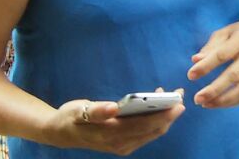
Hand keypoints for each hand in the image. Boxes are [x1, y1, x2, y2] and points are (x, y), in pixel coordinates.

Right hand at [40, 92, 183, 153]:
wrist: (60, 133)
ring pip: (152, 132)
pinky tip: (157, 104)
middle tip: (179, 93)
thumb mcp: (78, 111)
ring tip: (171, 95)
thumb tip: (113, 108)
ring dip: (165, 115)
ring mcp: (123, 146)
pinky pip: (146, 132)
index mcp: (110, 134)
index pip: (145, 125)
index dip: (164, 114)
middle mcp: (120, 144)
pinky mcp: (124, 144)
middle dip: (170, 112)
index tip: (178, 100)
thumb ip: (96, 111)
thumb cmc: (70, 118)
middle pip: (153, 129)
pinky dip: (156, 119)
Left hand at [187, 21, 238, 108]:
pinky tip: (215, 103)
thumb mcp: (223, 34)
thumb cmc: (236, 35)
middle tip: (197, 98)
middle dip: (214, 89)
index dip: (206, 66)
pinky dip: (230, 103)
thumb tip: (196, 60)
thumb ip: (210, 48)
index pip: (223, 55)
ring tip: (205, 104)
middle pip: (234, 75)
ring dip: (223, 100)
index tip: (190, 75)